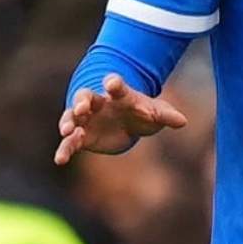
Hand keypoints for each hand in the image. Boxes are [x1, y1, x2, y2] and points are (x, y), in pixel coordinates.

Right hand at [55, 74, 187, 164]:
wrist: (129, 123)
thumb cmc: (143, 112)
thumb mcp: (157, 112)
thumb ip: (167, 115)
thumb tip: (182, 121)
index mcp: (119, 95)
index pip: (116, 86)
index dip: (114, 83)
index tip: (112, 82)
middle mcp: (98, 104)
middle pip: (86, 97)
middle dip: (82, 101)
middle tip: (81, 107)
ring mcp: (87, 119)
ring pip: (72, 118)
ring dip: (68, 123)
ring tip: (67, 131)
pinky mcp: (82, 137)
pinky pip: (70, 143)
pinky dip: (64, 150)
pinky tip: (60, 160)